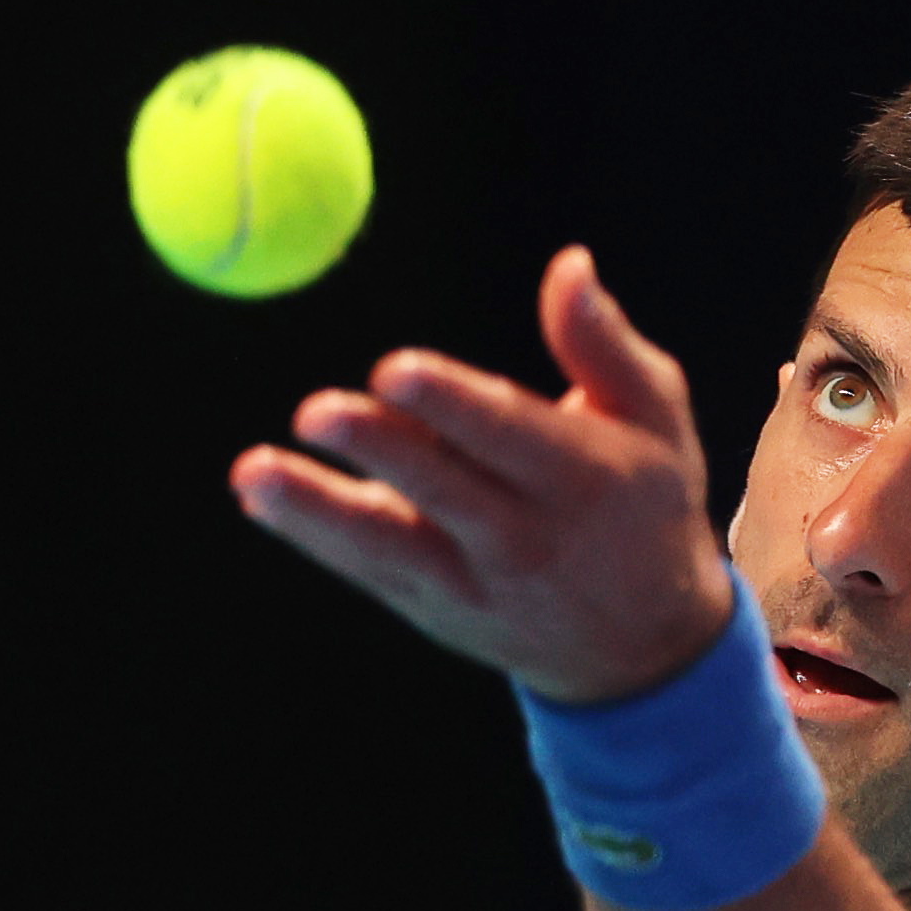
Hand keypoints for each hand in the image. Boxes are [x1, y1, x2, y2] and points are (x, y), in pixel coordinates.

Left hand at [228, 246, 734, 704]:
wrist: (644, 645)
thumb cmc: (646, 504)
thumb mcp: (656, 419)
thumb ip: (603, 343)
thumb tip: (568, 264)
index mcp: (585, 478)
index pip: (512, 436)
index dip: (452, 404)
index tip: (396, 370)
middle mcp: (528, 537)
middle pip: (444, 491)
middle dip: (379, 451)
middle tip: (315, 413)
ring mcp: (476, 582)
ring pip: (391, 543)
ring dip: (318, 510)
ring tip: (255, 473)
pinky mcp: (436, 608)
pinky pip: (370, 569)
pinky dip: (314, 536)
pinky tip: (262, 497)